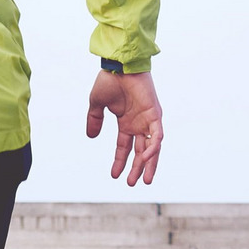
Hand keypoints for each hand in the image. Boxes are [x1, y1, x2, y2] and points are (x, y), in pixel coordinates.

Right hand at [86, 70, 162, 185]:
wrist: (119, 65)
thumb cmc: (109, 80)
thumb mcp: (97, 104)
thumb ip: (94, 120)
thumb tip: (91, 137)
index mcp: (126, 122)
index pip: (124, 146)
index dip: (120, 161)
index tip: (114, 175)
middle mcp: (139, 123)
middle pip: (140, 151)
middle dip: (136, 168)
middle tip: (131, 183)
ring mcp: (148, 120)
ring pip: (152, 148)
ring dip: (149, 164)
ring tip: (145, 180)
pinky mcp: (155, 114)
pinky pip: (157, 136)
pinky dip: (154, 148)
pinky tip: (146, 159)